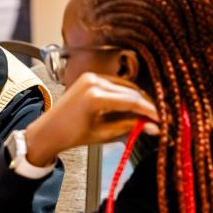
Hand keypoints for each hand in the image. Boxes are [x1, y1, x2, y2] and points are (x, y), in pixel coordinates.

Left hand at [24, 73, 159, 166]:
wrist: (49, 130)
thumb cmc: (74, 135)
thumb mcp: (104, 133)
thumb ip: (130, 126)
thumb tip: (155, 127)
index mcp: (95, 96)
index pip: (132, 100)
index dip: (150, 110)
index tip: (163, 120)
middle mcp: (94, 81)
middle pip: (131, 90)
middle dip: (146, 104)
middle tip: (158, 118)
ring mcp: (91, 76)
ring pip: (125, 85)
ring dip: (137, 97)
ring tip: (148, 113)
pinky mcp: (90, 77)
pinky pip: (115, 83)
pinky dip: (125, 92)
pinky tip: (133, 105)